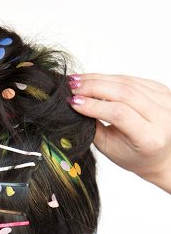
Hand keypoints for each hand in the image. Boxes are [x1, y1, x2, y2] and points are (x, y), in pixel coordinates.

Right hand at [67, 73, 170, 191]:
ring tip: (76, 81)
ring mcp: (164, 100)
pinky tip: (92, 80)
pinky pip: (131, 79)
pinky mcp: (161, 89)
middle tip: (71, 87)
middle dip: (94, 87)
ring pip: (127, 82)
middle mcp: (162, 116)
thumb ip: (95, 128)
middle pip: (125, 93)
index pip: (120, 114)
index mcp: (150, 137)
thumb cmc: (133, 155)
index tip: (73, 102)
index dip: (94, 105)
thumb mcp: (110, 148)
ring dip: (98, 79)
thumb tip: (76, 103)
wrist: (159, 153)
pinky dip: (109, 78)